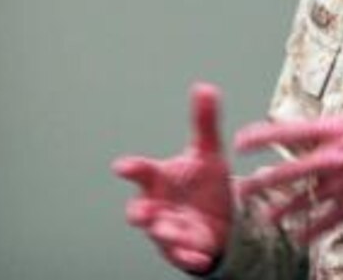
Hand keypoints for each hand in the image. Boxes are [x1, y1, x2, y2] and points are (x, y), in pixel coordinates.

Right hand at [112, 83, 232, 273]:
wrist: (220, 218)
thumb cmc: (203, 183)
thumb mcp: (208, 152)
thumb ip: (204, 122)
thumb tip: (205, 86)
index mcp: (160, 179)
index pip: (142, 171)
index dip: (132, 168)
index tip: (122, 167)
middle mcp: (159, 205)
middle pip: (140, 210)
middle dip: (139, 212)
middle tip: (141, 213)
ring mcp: (169, 229)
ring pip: (161, 234)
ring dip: (167, 233)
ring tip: (178, 232)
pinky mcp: (183, 249)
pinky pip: (183, 256)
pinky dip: (190, 256)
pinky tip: (200, 256)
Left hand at [234, 38, 342, 242]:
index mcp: (340, 129)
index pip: (291, 131)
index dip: (262, 135)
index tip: (242, 141)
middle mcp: (338, 159)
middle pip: (289, 172)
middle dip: (262, 181)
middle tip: (240, 187)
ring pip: (306, 201)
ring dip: (281, 209)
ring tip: (262, 216)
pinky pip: (331, 221)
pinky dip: (313, 230)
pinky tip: (300, 238)